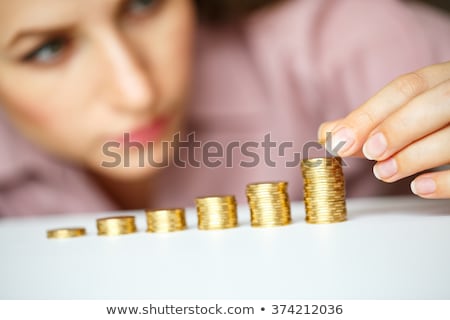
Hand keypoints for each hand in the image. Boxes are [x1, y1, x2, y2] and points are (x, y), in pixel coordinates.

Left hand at [319, 61, 449, 198]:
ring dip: (415, 156)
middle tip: (368, 152)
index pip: (407, 88)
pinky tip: (418, 187)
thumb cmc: (438, 119)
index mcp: (442, 79)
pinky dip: (446, 181)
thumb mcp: (408, 112)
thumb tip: (328, 133)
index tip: (339, 138)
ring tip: (384, 172)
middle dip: (398, 128)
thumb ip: (371, 123)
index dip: (370, 113)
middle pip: (438, 103)